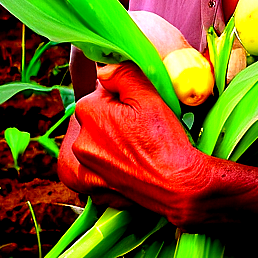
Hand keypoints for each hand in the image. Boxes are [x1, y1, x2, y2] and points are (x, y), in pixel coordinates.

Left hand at [59, 62, 210, 226]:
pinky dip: (92, 166)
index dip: (121, 97)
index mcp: (89, 111)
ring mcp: (83, 167)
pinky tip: (111, 163)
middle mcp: (79, 140)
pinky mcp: (90, 188)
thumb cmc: (165, 140)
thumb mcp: (148, 96)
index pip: (100, 92)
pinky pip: (83, 171)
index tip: (138, 107)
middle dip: (109, 118)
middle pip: (92, 118)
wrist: (178, 186)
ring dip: (99, 141)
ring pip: (87, 143)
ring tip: (126, 145)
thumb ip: (122, 74)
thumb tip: (102, 69)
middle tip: (137, 128)